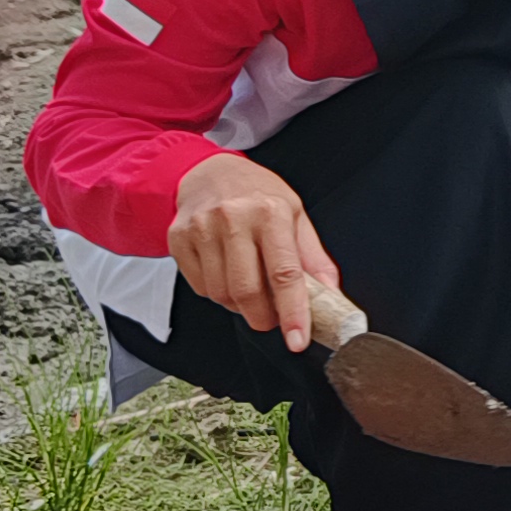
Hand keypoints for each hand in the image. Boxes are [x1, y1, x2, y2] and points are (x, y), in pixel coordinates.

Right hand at [169, 152, 337, 348]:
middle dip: (263, 318)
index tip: (297, 339)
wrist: (208, 172)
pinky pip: (200, 288)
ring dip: (239, 305)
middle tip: (271, 317)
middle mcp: (234, 218)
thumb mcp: (295, 215)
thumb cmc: (256, 194)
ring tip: (248, 285)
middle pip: (247, 291)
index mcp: (271, 212)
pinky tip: (224, 272)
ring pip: (221, 294)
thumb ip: (314, 258)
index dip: (292, 313)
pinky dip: (216, 293)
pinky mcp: (178, 239)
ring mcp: (202, 228)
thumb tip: (332, 296)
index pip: (285, 274)